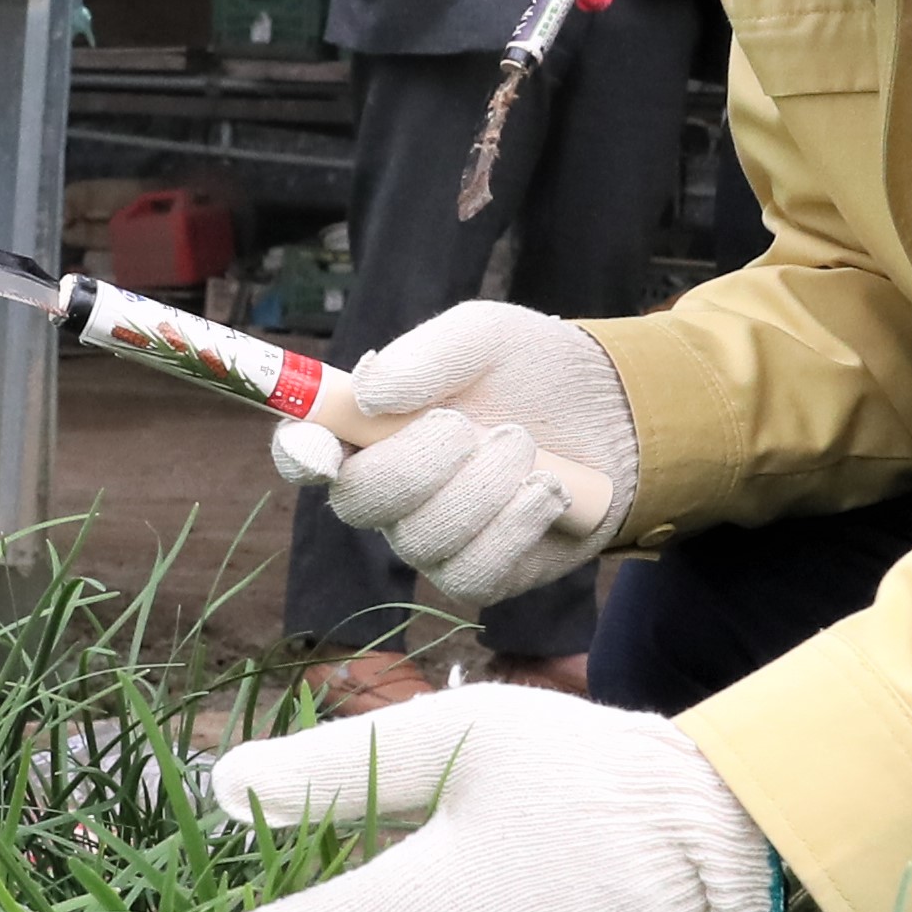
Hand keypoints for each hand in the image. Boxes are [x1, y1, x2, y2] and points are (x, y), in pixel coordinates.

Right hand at [272, 302, 636, 606]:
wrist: (612, 415)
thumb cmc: (532, 369)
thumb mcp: (484, 335)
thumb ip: (425, 357)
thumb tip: (369, 393)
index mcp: (368, 430)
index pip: (304, 451)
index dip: (299, 453)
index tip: (321, 448)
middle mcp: (386, 492)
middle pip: (359, 501)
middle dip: (420, 462)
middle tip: (471, 427)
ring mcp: (429, 540)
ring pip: (424, 538)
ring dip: (485, 485)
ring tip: (524, 446)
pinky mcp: (479, 575)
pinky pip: (474, 572)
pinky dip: (516, 524)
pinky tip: (547, 490)